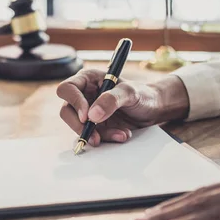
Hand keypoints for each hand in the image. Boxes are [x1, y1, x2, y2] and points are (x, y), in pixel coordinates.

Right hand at [56, 69, 188, 145]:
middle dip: (80, 126)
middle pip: (67, 111)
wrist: (153, 109)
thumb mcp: (130, 92)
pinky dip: (106, 139)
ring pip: (79, 127)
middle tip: (95, 136)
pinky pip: (91, 136)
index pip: (67, 89)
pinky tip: (121, 135)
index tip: (87, 117)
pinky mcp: (95, 126)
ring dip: (98, 135)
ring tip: (121, 134)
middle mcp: (84, 95)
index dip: (74, 103)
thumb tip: (91, 115)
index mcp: (88, 80)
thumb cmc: (142, 94)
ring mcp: (88, 112)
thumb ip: (112, 100)